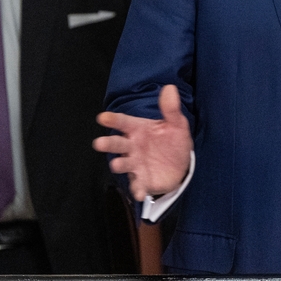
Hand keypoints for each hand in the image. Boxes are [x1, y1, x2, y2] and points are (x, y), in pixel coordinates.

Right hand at [93, 84, 192, 201]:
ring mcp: (136, 164)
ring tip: (116, 164)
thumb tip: (170, 88)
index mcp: (138, 129)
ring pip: (123, 164)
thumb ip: (171, 109)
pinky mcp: (142, 179)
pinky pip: (138, 184)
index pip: (123, 122)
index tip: (102, 117)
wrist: (181, 164)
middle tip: (99, 143)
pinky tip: (140, 193)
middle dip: (108, 144)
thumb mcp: (176, 124)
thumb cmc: (173, 140)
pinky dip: (137, 189)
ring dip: (119, 164)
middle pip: (117, 144)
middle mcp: (132, 146)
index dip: (113, 120)